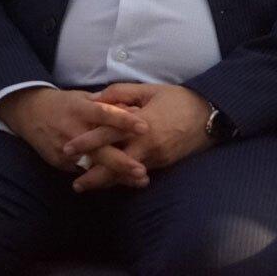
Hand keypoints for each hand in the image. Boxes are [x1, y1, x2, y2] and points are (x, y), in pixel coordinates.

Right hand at [0, 88, 148, 188]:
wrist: (30, 113)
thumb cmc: (65, 104)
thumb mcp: (84, 97)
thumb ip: (108, 104)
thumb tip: (135, 109)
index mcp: (81, 109)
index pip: (105, 114)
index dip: (124, 121)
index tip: (144, 128)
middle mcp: (73, 129)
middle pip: (99, 149)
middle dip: (121, 162)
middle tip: (142, 171)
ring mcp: (65, 149)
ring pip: (94, 166)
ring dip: (117, 175)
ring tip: (140, 181)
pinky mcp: (60, 163)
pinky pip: (85, 172)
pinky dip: (103, 177)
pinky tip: (122, 182)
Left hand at [70, 84, 213, 192]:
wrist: (209, 115)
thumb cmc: (178, 99)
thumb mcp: (149, 90)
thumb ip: (120, 92)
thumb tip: (95, 99)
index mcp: (140, 123)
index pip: (108, 134)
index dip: (86, 142)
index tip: (67, 149)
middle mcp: (147, 144)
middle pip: (115, 164)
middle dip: (93, 176)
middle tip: (74, 184)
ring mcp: (156, 157)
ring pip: (126, 174)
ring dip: (106, 182)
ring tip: (87, 186)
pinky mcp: (163, 164)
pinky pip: (139, 173)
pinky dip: (123, 178)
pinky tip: (111, 182)